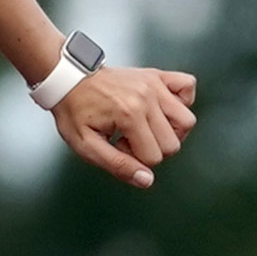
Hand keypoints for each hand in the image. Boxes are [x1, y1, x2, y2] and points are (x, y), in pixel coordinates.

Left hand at [52, 68, 196, 187]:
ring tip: (145, 126)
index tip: (117, 144)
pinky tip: (162, 108)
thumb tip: (147, 180)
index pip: (154, 157)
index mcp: (129, 115)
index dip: (135, 158)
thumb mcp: (86, 147)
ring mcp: (154, 84)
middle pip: (172, 142)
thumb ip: (118, 166)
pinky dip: (182, 100)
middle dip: (151, 148)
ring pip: (187, 120)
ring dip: (171, 131)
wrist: (68, 80)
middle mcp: (147, 97)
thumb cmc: (74, 112)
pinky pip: (188, 86)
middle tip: (127, 136)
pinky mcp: (157, 75)